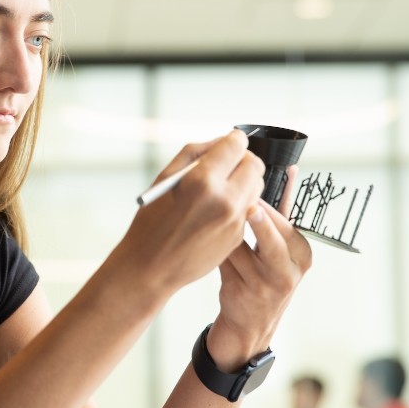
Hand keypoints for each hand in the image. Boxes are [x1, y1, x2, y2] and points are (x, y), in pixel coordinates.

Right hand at [115, 129, 266, 297]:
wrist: (151, 267)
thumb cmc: (152, 222)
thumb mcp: (165, 178)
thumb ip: (195, 152)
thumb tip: (222, 141)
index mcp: (202, 180)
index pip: (236, 145)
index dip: (233, 140)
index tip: (230, 142)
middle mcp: (225, 199)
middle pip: (254, 164)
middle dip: (243, 159)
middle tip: (228, 163)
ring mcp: (235, 220)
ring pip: (257, 186)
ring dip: (244, 180)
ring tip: (221, 187)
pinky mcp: (239, 235)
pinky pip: (249, 207)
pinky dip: (239, 202)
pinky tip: (217, 209)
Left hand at [209, 165, 311, 368]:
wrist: (251, 324)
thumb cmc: (264, 275)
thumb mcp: (280, 248)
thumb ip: (281, 214)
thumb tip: (289, 170)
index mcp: (301, 253)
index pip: (287, 221)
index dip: (269, 203)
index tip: (254, 188)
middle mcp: (288, 269)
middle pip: (270, 234)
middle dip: (253, 215)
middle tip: (239, 200)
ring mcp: (266, 283)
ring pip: (241, 244)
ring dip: (225, 229)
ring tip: (211, 216)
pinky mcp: (243, 291)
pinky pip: (224, 258)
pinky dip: (214, 246)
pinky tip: (203, 239)